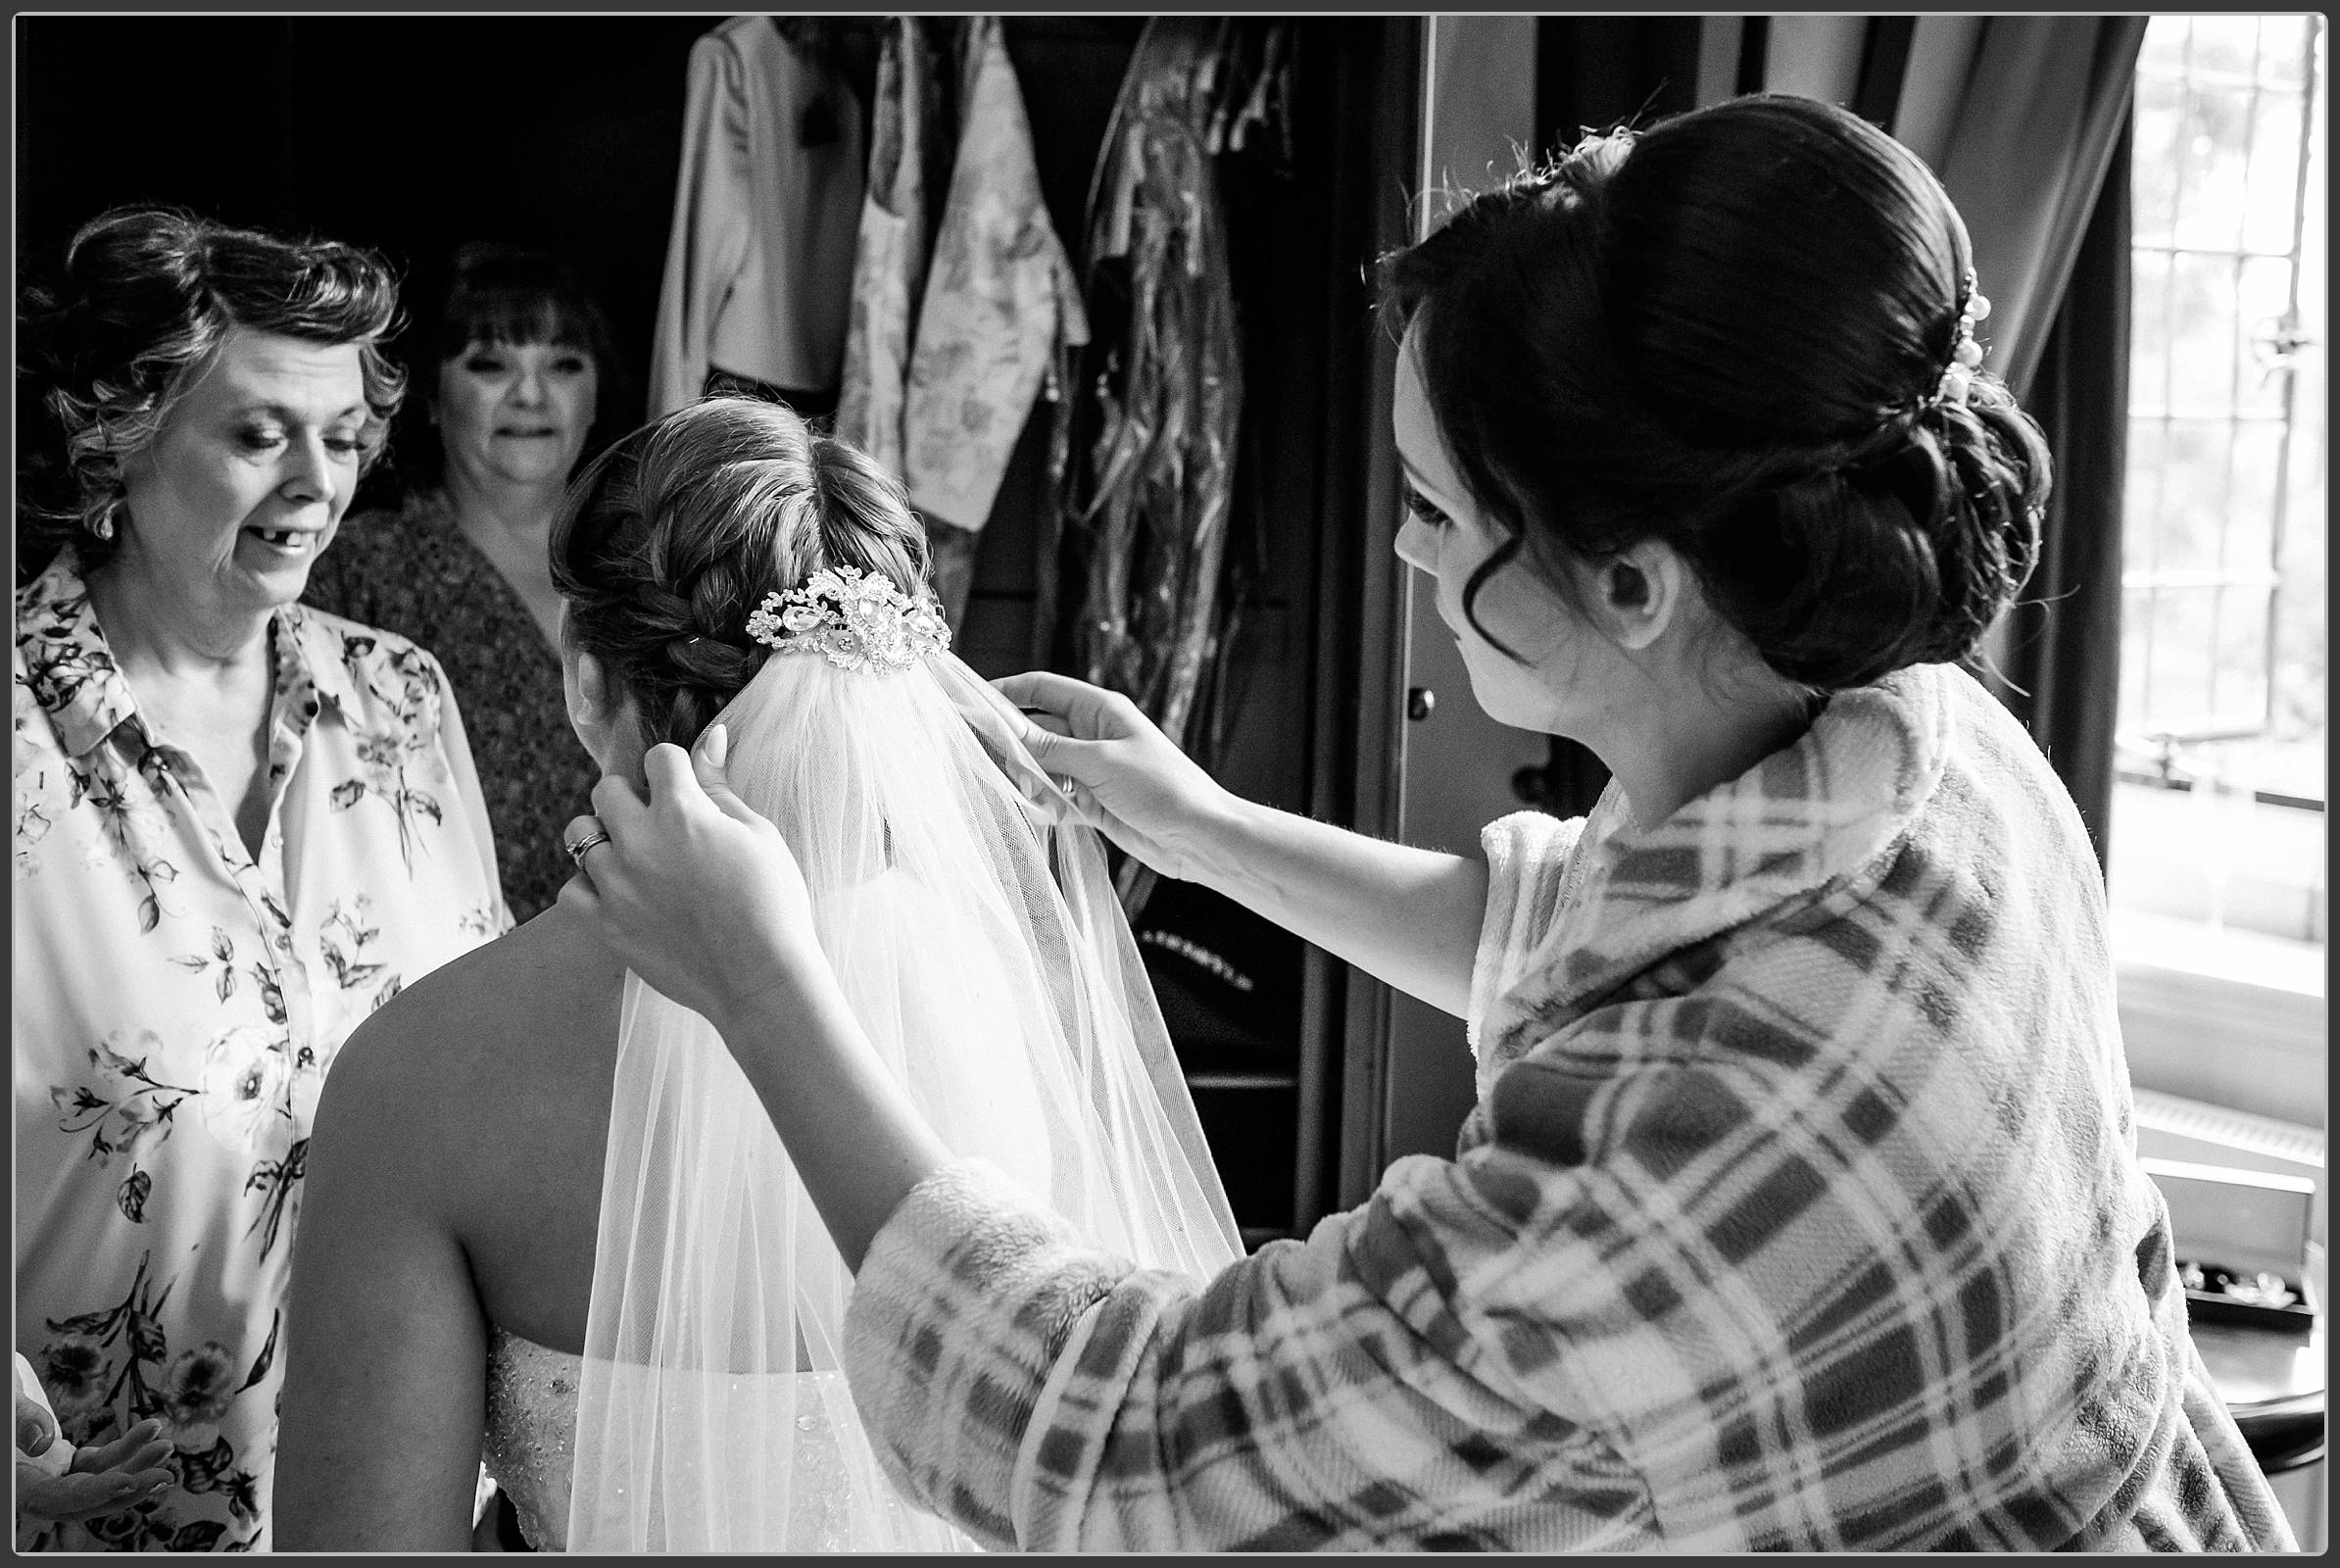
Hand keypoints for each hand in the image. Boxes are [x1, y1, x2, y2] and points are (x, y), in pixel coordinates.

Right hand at [15, 1358, 171, 1523]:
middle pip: (85, 1502)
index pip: (54, 1500)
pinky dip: (127, 1447)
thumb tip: (43, 1442)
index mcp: (16, 1485)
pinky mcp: (68, 1464)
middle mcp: (35, 1489)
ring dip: (136, 1466)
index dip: (91, 1494)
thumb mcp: (4, 1403)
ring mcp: (53, 1478)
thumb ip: (20, 1421)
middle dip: (127, 1490)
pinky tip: (151, 1430)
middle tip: (164, 1478)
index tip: (127, 1482)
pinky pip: (101, 1461)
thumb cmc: (0, 1396)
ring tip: (166, 1447)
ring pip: (99, 1481)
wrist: (4, 1397)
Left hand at [557, 724, 823, 1032]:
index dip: (674, 767)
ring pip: (579, 834)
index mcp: (684, 813)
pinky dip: (588, 886)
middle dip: (630, 795)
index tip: (684, 786)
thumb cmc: (773, 903)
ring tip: (633, 855)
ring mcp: (617, 885)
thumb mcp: (758, 834)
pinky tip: (617, 891)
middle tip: (657, 820)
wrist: (762, 978)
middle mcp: (641, 842)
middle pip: (606, 789)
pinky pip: (570, 891)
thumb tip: (711, 737)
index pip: (658, 757)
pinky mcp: (606, 925)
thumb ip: (721, 787)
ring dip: (603, 836)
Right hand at [990, 671, 1237, 883]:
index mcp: (1100, 709)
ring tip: (1034, 798)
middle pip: (1037, 731)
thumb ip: (1050, 749)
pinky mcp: (1093, 801)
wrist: (1199, 838)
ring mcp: (1092, 769)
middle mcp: (1093, 734)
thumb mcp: (1100, 763)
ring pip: (1042, 768)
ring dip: (1031, 782)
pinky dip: (1047, 806)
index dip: (1007, 692)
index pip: (1042, 689)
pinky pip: (1055, 797)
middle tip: (999, 767)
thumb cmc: (1161, 788)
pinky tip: (1050, 815)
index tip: (972, 704)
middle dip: (1015, 749)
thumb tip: (1006, 730)